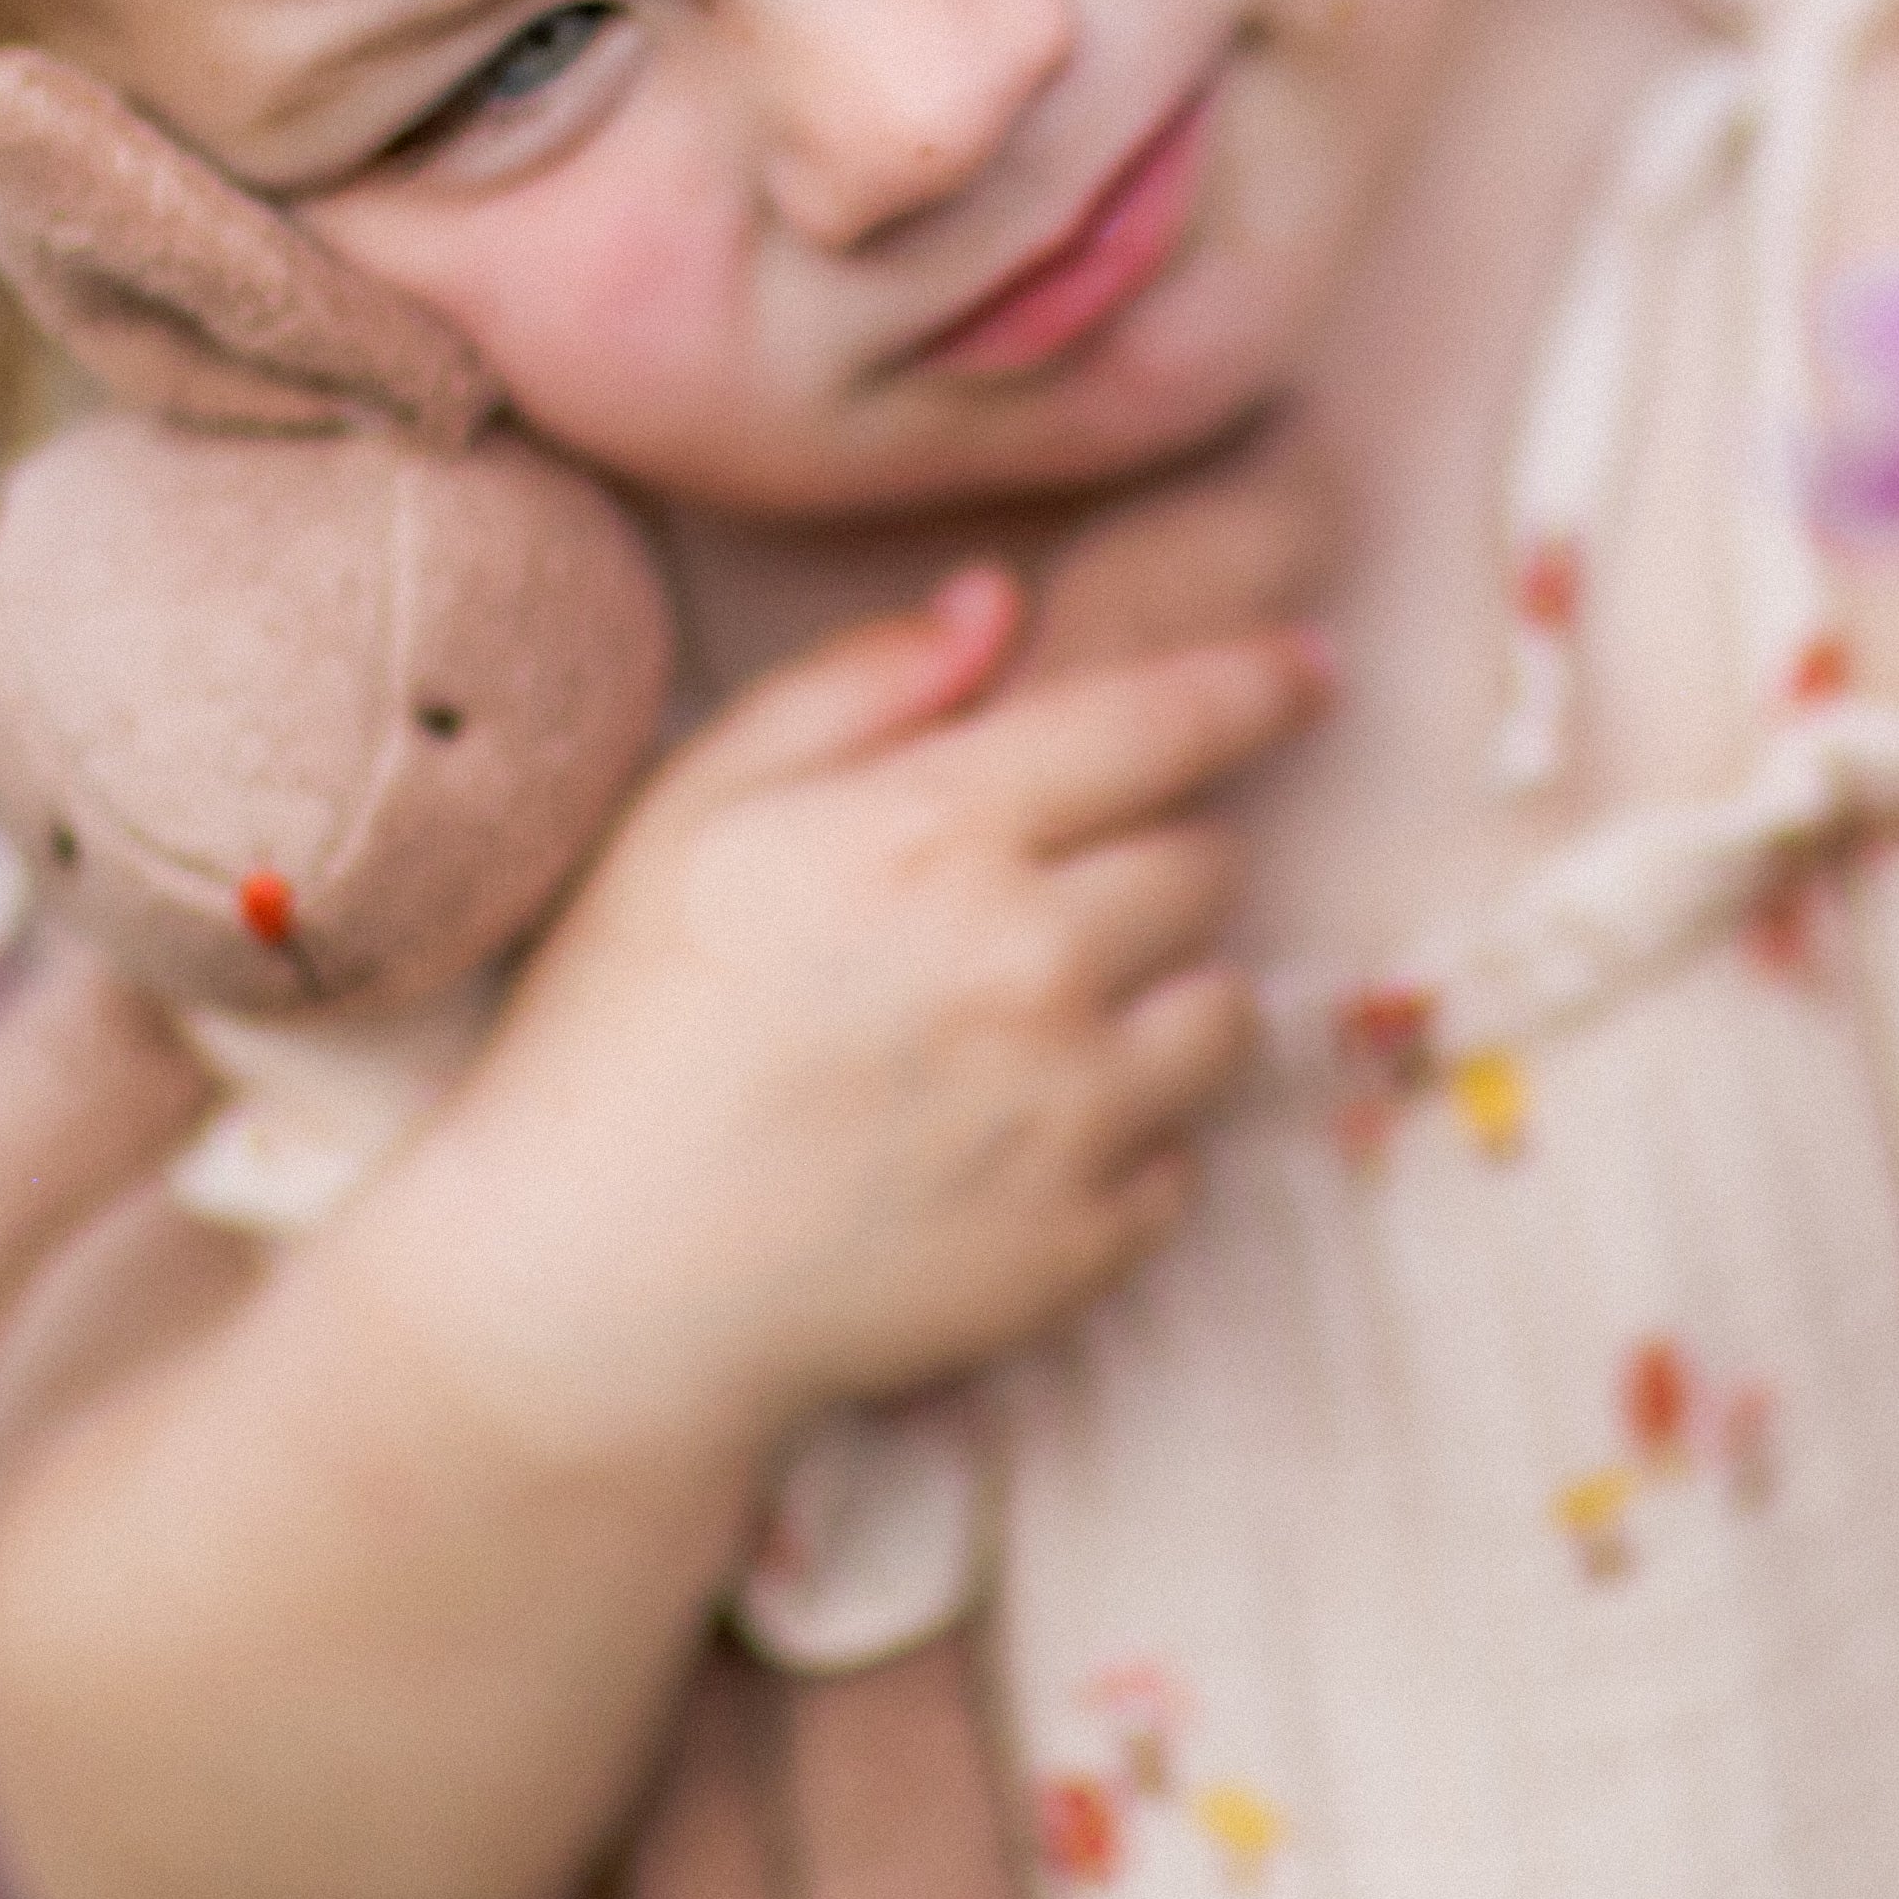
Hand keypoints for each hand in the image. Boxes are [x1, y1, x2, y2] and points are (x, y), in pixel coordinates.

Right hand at [340, 566, 1321, 1468]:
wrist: (588, 1293)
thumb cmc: (618, 1030)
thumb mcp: (692, 810)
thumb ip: (855, 686)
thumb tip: (993, 604)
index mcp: (935, 832)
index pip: (1167, 721)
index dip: (1258, 681)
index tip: (1309, 668)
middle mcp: (1032, 961)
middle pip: (1206, 862)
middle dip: (1151, 857)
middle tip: (1037, 902)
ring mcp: (1071, 1114)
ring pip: (1225, 1008)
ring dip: (1162, 996)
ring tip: (1030, 1027)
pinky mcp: (1084, 1243)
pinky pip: (1184, 1158)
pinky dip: (1126, 1142)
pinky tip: (1005, 1144)